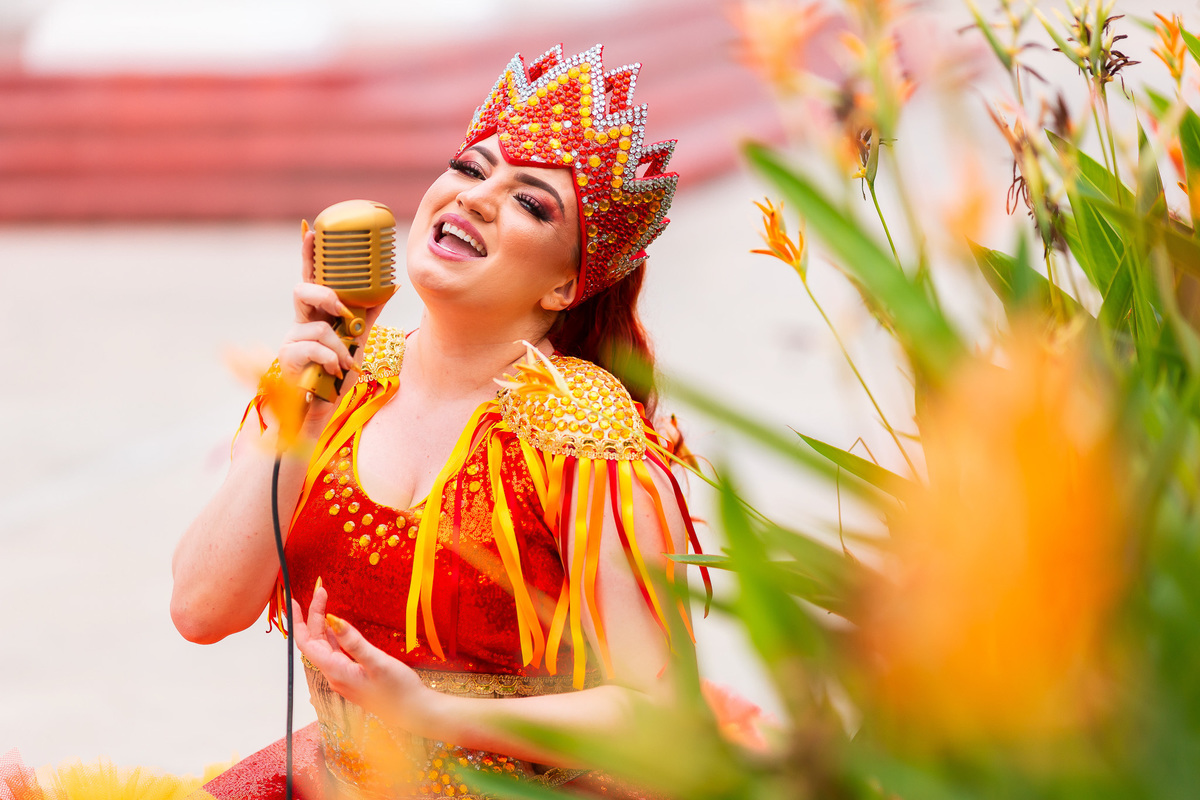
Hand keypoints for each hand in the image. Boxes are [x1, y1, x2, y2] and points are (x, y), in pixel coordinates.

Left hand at [291, 584, 433, 732]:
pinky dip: (333, 636)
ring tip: (322, 604)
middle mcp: (334, 675)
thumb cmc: (398, 690)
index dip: (301, 620)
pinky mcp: (352, 676)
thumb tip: (333, 619)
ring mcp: (343, 676)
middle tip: (320, 592)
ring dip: (321, 625)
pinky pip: (335, 652)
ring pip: (324, 647)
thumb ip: (353, 641)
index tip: (299, 600)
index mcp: (336, 671)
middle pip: (314, 642)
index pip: (307, 643)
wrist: (412, 712)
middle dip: (313, 617)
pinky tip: (337, 627)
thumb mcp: (376, 662)